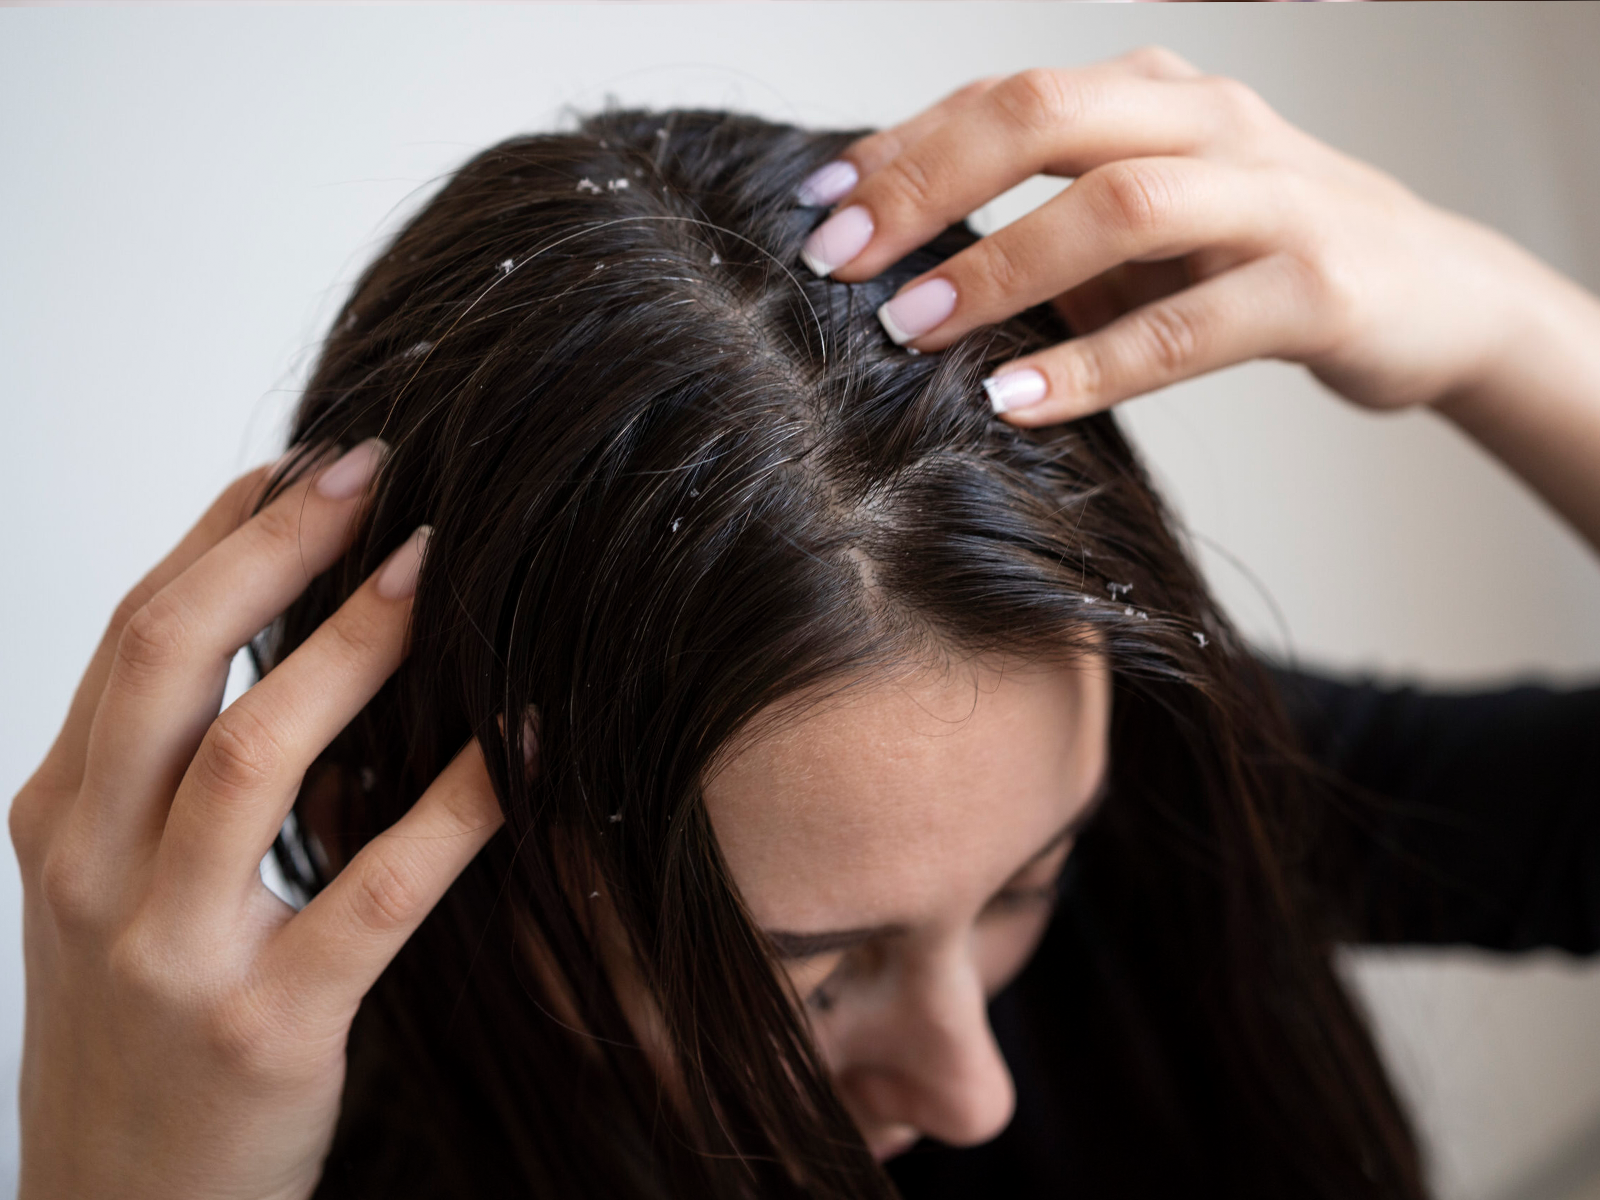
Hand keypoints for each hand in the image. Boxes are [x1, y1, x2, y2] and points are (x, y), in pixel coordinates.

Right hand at [8, 445, 502, 1199]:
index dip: (223, 534)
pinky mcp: (268, 1027)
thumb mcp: (116, 887)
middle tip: (375, 469)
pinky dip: (462, 804)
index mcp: (60, 817)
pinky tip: (526, 743)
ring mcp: (172, 954)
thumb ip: (173, 769)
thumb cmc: (140, 1025)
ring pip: (258, 756)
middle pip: (172, 661)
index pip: (134, 636)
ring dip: (355, 646)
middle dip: (276, 548)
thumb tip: (288, 627)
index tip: (306, 463)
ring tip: (434, 565)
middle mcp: (95, 869)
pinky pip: (379, 889)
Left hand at [798, 48, 1553, 423]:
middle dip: (927, 184)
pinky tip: (1019, 398)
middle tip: (841, 260)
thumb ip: (1049, 225)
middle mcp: (1209, 122)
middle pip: (1046, 118)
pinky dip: (1098, 362)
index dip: (902, 147)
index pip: (1005, 97)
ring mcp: (1273, 195)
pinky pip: (1193, 322)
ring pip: (1119, 205)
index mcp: (1155, 96)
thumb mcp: (1149, 226)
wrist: (1438, 294)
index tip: (818, 206)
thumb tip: (907, 266)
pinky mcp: (1322, 285)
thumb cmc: (1260, 257)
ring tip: (909, 327)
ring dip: (1000, 268)